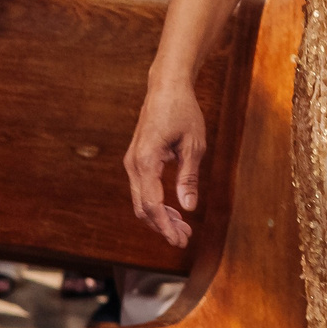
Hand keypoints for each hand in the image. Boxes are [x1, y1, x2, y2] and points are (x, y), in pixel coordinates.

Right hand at [125, 77, 208, 247]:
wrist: (166, 87)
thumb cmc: (183, 112)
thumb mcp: (194, 145)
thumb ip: (189, 177)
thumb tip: (188, 208)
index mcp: (146, 161)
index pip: (152, 204)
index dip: (165, 226)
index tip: (179, 241)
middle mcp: (133, 164)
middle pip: (143, 207)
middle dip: (163, 227)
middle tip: (184, 239)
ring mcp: (132, 162)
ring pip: (141, 201)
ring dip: (159, 218)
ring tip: (182, 230)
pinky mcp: (137, 161)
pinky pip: (143, 189)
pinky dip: (156, 204)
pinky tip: (174, 212)